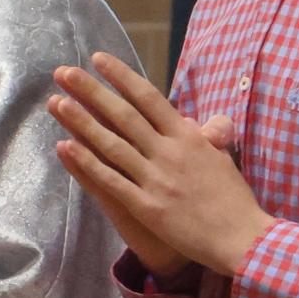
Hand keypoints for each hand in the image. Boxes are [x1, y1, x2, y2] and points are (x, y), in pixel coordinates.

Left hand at [48, 52, 272, 277]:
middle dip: (91, 91)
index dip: (121, 76)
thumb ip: (206, 135)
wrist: (241, 238)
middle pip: (123, 115)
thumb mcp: (222, 157)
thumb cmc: (233, 198)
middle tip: (64, 72)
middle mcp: (168, 152)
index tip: (98, 59)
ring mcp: (155, 179)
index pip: (149, 97)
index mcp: (187, 136)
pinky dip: (87, 163)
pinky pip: (110, 180)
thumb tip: (197, 121)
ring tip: (57, 103)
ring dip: (81, 122)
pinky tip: (65, 147)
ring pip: (111, 144)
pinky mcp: (146, 206)